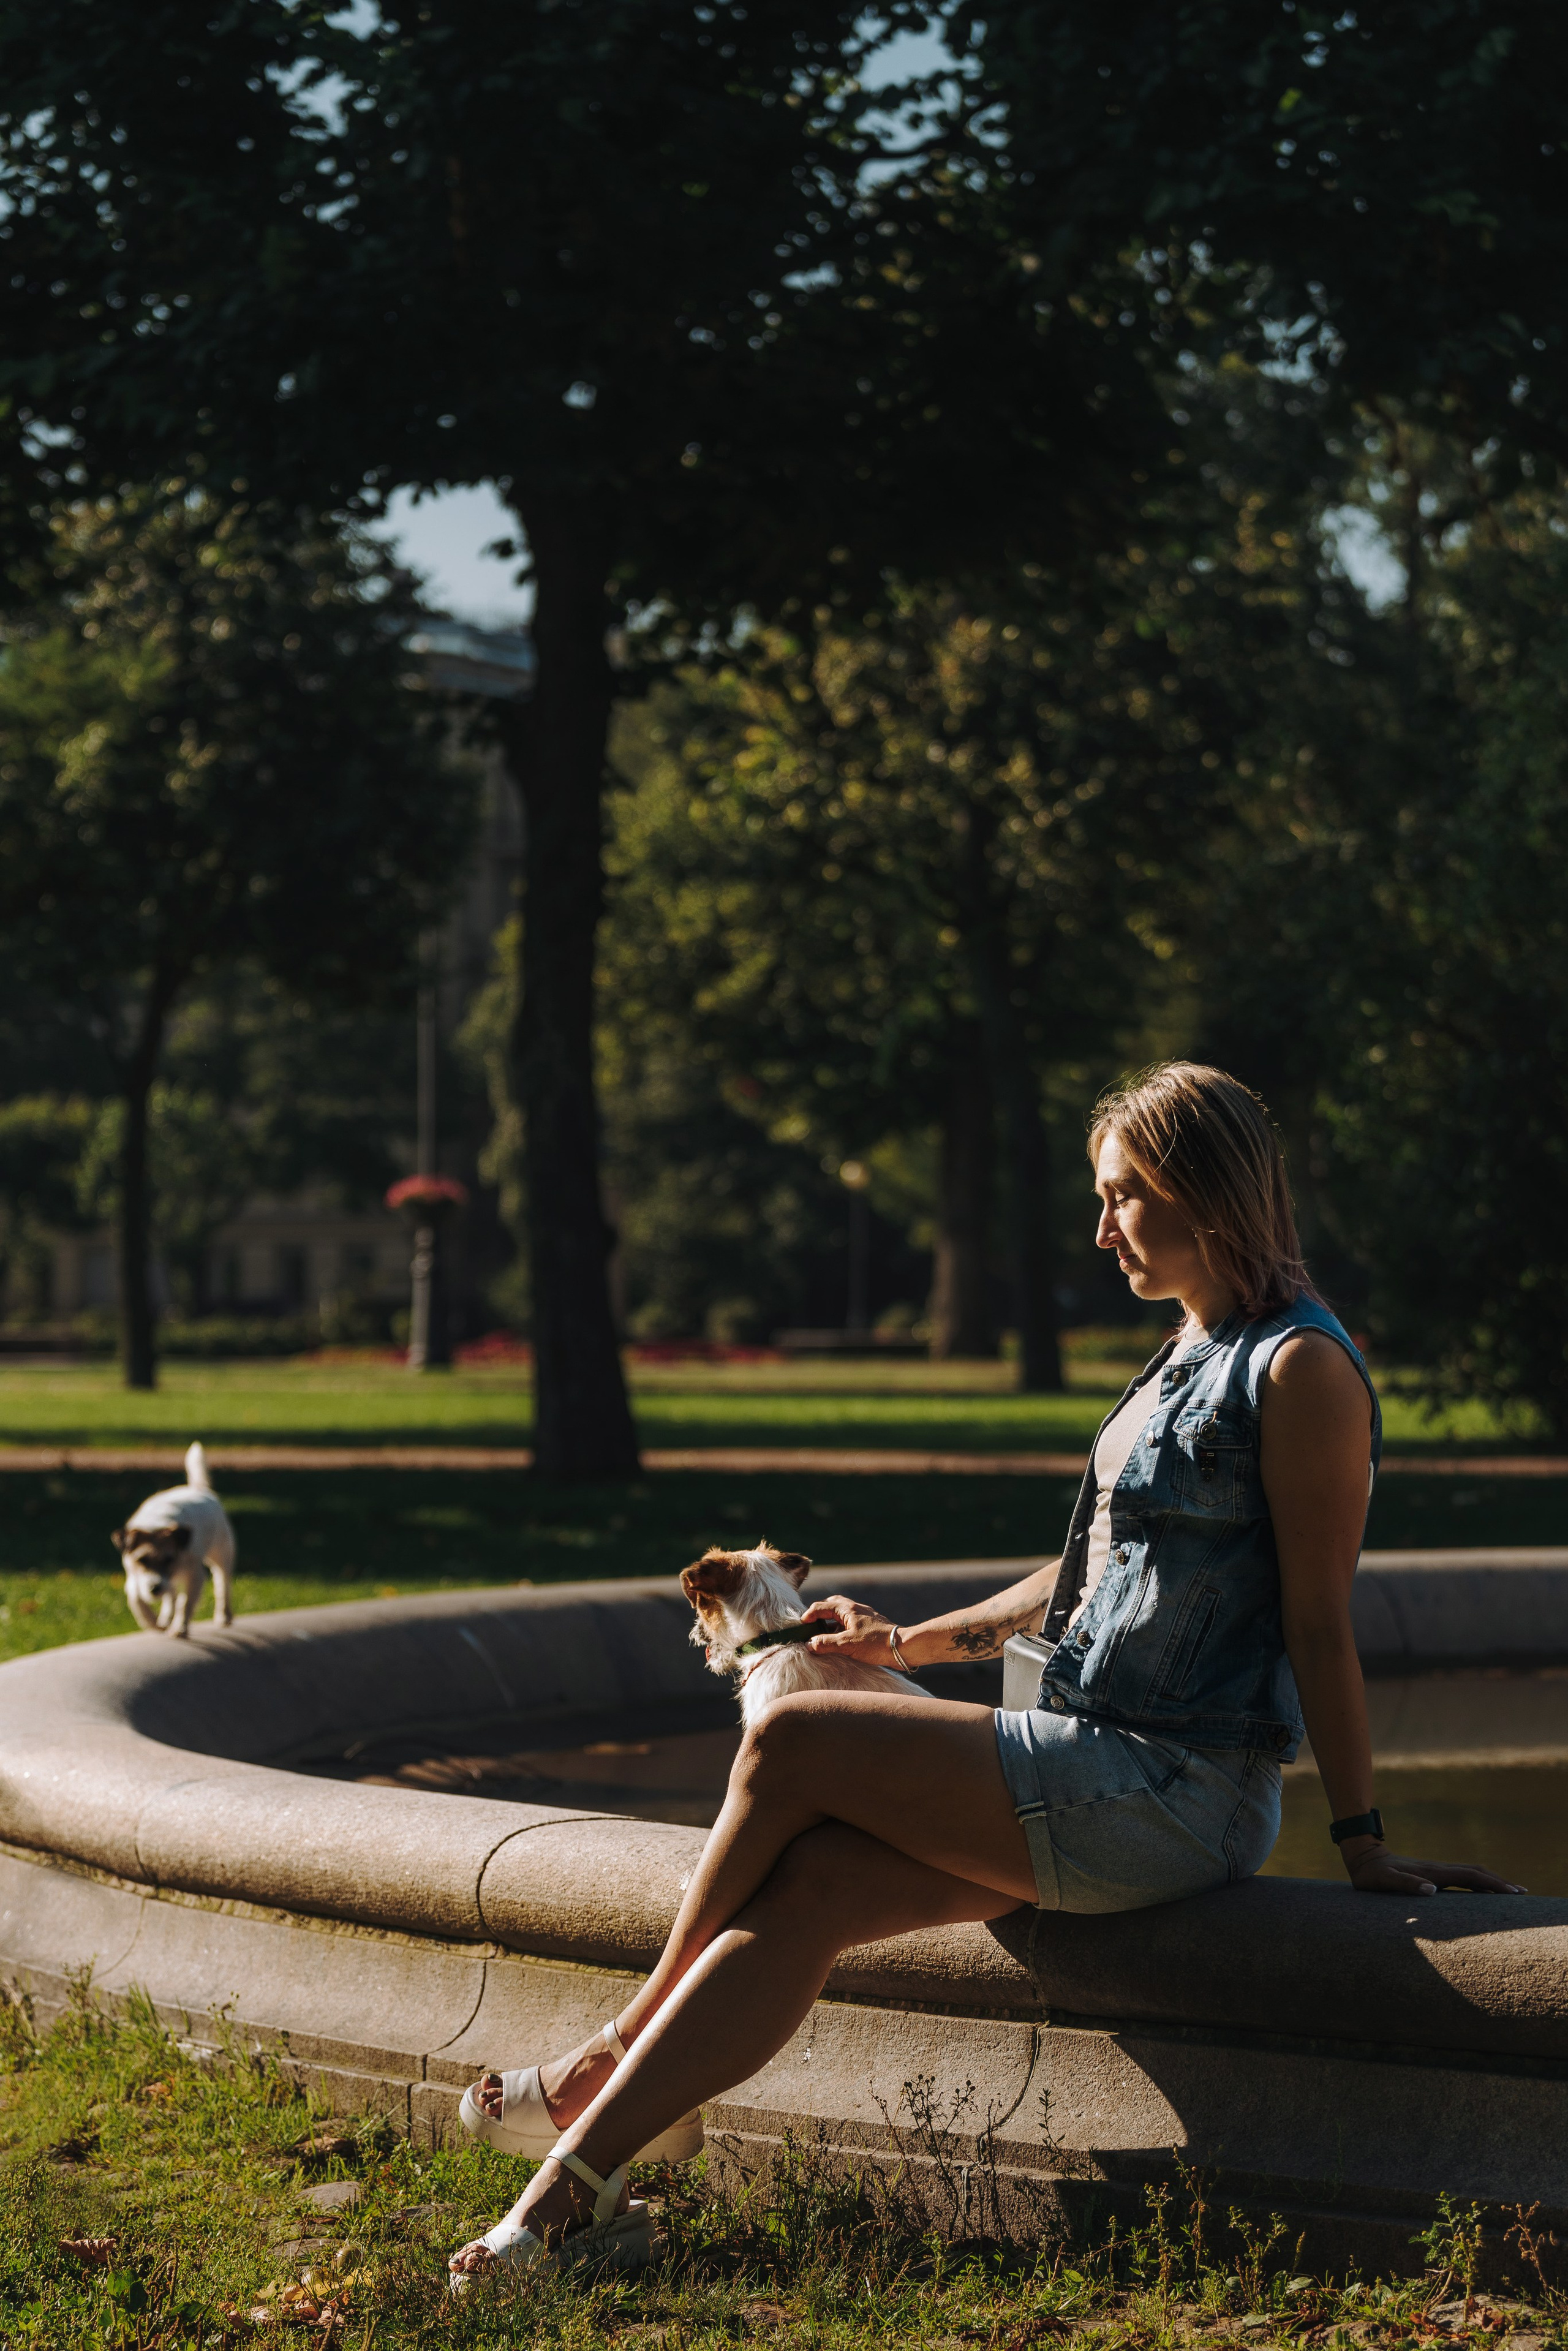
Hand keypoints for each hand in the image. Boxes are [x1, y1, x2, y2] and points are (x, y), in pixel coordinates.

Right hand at [800, 1595, 900, 1667]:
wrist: (903, 1647)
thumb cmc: (875, 1643)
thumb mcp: (847, 1644)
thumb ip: (825, 1644)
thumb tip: (809, 1644)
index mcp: (847, 1609)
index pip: (821, 1606)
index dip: (808, 1615)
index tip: (801, 1626)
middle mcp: (855, 1608)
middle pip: (832, 1605)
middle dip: (820, 1614)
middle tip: (812, 1626)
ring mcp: (864, 1616)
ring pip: (842, 1615)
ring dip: (831, 1623)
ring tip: (824, 1637)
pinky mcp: (870, 1625)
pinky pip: (850, 1623)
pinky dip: (841, 1629)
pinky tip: (841, 1642)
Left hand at [1344, 1841, 1525, 1896]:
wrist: (1363, 1856)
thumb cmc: (1373, 1874)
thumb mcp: (1385, 1881)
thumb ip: (1406, 1885)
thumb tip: (1432, 1891)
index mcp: (1433, 1873)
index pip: (1470, 1876)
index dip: (1492, 1884)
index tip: (1513, 1892)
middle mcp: (1438, 1869)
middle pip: (1476, 1872)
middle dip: (1499, 1881)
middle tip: (1521, 1893)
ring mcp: (1436, 1869)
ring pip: (1470, 1871)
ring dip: (1491, 1880)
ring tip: (1509, 1891)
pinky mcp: (1431, 1872)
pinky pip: (1461, 1876)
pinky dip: (1477, 1881)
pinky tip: (1481, 1889)